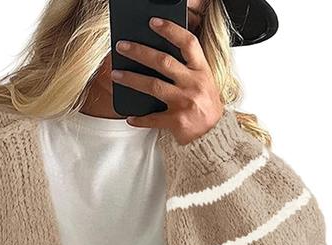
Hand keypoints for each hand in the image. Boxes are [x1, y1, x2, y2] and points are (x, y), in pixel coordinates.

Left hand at [111, 16, 223, 144]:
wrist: (214, 136)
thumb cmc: (206, 107)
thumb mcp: (204, 82)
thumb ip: (188, 68)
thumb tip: (159, 55)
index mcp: (202, 70)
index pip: (188, 43)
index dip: (170, 30)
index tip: (153, 23)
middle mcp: (193, 84)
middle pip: (163, 61)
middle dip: (140, 51)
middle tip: (123, 47)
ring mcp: (184, 102)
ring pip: (153, 85)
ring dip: (131, 79)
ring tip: (116, 75)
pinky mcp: (177, 121)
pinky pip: (153, 118)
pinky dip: (139, 118)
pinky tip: (129, 117)